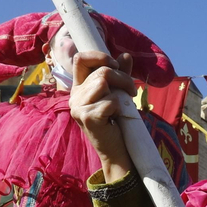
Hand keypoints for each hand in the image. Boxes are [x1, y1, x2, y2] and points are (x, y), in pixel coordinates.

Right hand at [68, 51, 137, 182]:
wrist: (116, 150)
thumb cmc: (117, 121)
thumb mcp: (118, 93)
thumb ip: (120, 74)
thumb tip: (125, 56)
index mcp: (79, 88)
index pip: (80, 59)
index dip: (99, 56)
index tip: (115, 65)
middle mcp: (74, 96)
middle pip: (101, 71)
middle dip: (122, 77)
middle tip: (131, 91)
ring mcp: (78, 107)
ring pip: (103, 82)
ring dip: (122, 91)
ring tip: (125, 103)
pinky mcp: (87, 117)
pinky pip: (109, 101)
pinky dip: (119, 107)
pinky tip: (117, 117)